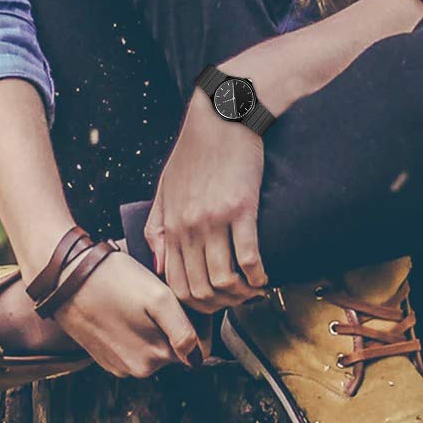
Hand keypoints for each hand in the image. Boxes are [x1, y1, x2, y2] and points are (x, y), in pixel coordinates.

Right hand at [52, 249, 202, 377]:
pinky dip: (135, 330)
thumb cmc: (113, 280)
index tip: (186, 299)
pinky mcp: (104, 358)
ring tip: (140, 300)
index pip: (198, 348)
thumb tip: (197, 359)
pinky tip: (125, 309)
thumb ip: (184, 332)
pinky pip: (133, 347)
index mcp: (155, 358)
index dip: (199, 321)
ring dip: (155, 327)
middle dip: (176, 324)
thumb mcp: (158, 298)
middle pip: (174, 348)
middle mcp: (138, 370)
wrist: (64, 278)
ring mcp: (119, 366)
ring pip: (154, 347)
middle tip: (162, 294)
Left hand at [145, 91, 268, 312]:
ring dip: (240, 295)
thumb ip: (157, 227)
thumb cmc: (196, 151)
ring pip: (223, 280)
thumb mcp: (165, 187)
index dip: (194, 303)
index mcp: (171, 224)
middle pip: (199, 289)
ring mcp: (214, 219)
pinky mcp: (241, 209)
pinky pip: (248, 257)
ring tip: (252, 291)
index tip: (213, 302)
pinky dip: (258, 276)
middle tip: (236, 301)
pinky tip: (264, 277)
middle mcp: (189, 227)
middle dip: (219, 305)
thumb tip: (159, 266)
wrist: (222, 117)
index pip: (175, 283)